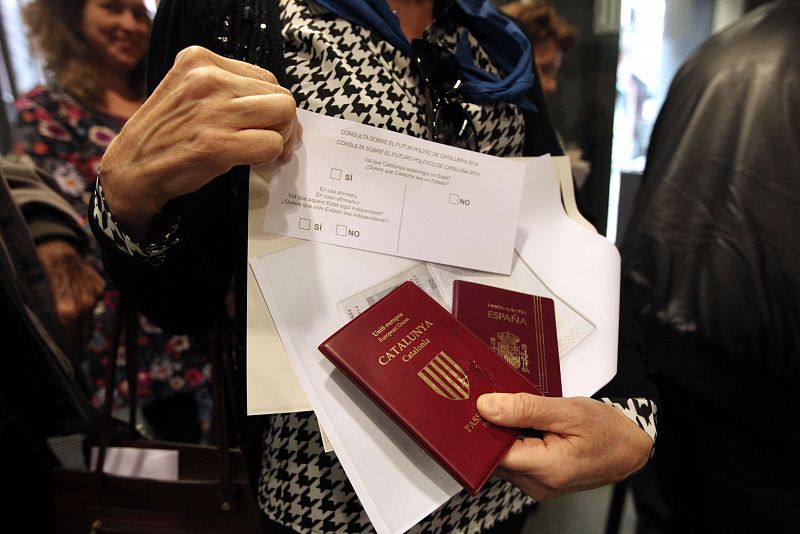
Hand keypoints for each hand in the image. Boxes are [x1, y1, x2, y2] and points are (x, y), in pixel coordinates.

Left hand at [36, 240, 104, 351]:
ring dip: (79, 328)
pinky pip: (93, 304)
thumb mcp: (35, 299)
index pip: (70, 345)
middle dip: (73, 345)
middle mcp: (83, 307)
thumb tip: (48, 342)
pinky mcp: (99, 287)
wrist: (52, 244)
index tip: (61, 360)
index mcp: (66, 313)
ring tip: (66, 326)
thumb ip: (45, 322)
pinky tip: (72, 297)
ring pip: (89, 324)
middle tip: (64, 347)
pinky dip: (84, 306)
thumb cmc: (37, 272)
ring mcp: (93, 297)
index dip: (65, 354)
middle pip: (83, 338)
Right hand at [101, 45, 300, 238]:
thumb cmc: (164, 134)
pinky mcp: (218, 144)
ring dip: (284, 137)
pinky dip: (271, 156)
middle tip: (276, 141)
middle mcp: (208, 79)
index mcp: (200, 60)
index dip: (273, 103)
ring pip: (283, 114)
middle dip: (285, 122)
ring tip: (270, 152)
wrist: (131, 167)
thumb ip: (226, 90)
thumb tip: (278, 106)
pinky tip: (256, 162)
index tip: (270, 123)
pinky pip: (272, 144)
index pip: (265, 76)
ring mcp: (214, 111)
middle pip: (279, 94)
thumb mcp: (188, 92)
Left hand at [477, 392, 652, 499]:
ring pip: (502, 460)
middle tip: (498, 404)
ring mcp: (538, 486)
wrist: (630, 447)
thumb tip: (488, 407)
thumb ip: (526, 409)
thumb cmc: (608, 431)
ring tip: (516, 413)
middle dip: (491, 431)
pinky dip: (513, 443)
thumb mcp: (569, 411)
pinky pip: (515, 462)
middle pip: (494, 458)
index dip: (482, 430)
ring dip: (503, 436)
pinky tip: (523, 426)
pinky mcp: (538, 482)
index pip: (493, 454)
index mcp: (547, 469)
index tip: (479, 408)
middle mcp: (538, 484)